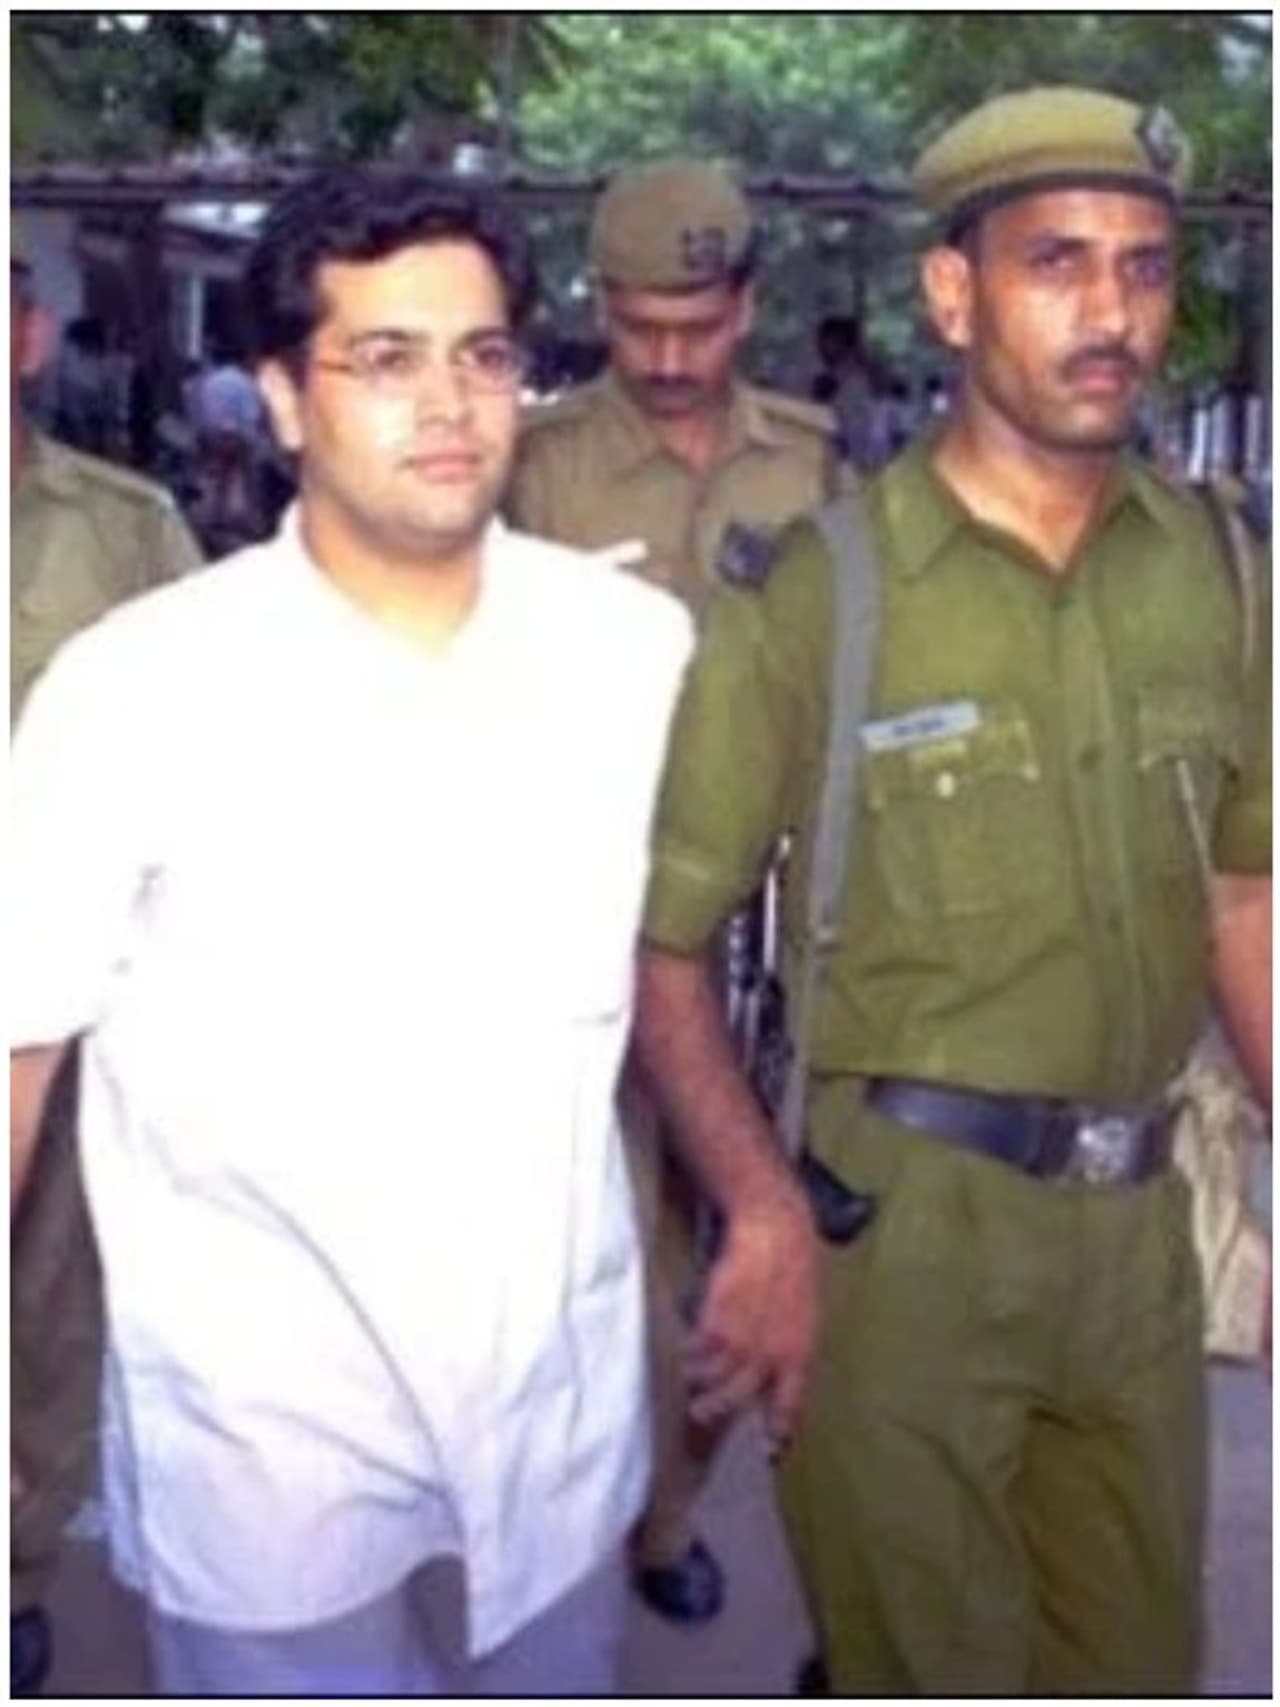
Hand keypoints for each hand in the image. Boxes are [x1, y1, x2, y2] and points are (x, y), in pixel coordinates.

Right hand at [685, 1181, 820, 1451]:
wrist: (775, 1229)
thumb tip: (773, 1376)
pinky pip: (696, 1351)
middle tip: (701, 1419)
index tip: (769, 1451)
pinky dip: (687, 1355)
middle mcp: (769, 1356)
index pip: (788, 1407)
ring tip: (687, 1388)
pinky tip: (683, 1353)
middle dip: (716, 1413)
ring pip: (710, 1379)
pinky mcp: (715, 1321)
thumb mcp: (806, 1316)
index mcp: (800, 1356)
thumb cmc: (796, 1269)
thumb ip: (790, 1350)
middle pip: (736, 1400)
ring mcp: (739, 1340)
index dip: (777, 1431)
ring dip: (696, 1386)